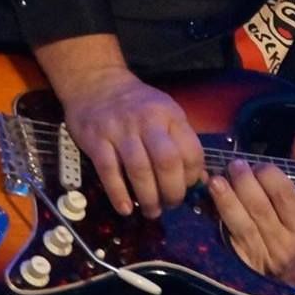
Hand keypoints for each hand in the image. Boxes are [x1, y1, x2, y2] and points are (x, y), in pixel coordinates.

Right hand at [34, 35, 204, 217]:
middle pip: (167, 162)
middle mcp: (147, 121)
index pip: (191, 150)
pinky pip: (109, 171)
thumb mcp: (165, 114)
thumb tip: (198, 179)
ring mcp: (120, 130)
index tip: (187, 188)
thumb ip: (180, 143)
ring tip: (151, 211)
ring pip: (139, 169)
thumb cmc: (137, 105)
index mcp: (170, 115)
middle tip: (170, 204)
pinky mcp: (96, 140)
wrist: (96, 83)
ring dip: (148, 197)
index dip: (192, 176)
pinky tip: (126, 208)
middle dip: (172, 191)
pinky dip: (119, 194)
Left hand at [208, 128, 294, 286]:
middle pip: (261, 208)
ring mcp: (259, 256)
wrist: (280, 278)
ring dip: (226, 198)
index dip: (272, 178)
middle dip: (245, 183)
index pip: (288, 197)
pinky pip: (225, 237)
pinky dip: (215, 217)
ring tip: (215, 179)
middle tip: (234, 165)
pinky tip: (207, 201)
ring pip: (240, 223)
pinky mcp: (237, 263)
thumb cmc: (290, 230)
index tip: (260, 166)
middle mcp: (283, 244)